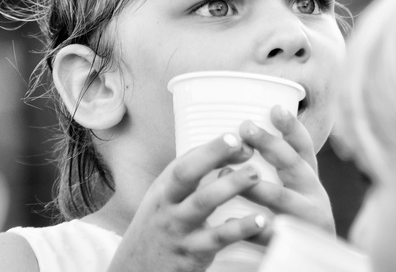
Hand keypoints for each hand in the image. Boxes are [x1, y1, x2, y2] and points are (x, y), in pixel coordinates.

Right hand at [107, 133, 265, 271]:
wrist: (136, 271)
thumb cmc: (161, 228)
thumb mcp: (168, 201)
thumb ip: (196, 179)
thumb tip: (234, 156)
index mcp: (164, 189)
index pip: (186, 161)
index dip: (210, 148)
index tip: (236, 137)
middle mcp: (167, 205)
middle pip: (186, 174)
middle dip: (212, 155)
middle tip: (242, 145)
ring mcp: (177, 229)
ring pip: (202, 203)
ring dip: (229, 186)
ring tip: (254, 174)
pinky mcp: (190, 254)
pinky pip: (217, 239)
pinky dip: (239, 228)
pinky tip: (259, 220)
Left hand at [238, 105, 334, 241]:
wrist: (313, 266)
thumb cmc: (297, 220)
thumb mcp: (298, 191)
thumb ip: (282, 168)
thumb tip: (250, 131)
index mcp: (310, 180)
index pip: (303, 148)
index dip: (292, 127)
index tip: (274, 108)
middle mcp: (313, 196)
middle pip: (292, 165)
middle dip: (270, 144)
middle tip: (245, 126)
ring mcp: (305, 220)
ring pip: (282, 199)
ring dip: (254, 184)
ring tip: (226, 173)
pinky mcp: (293, 245)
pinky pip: (270, 235)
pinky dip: (252, 228)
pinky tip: (229, 222)